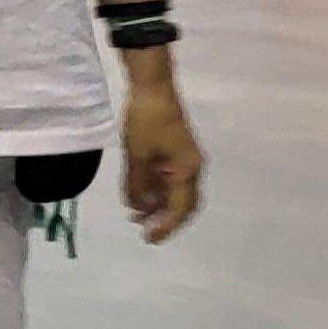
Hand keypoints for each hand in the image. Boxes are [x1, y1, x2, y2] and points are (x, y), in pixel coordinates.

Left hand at [120, 80, 205, 242]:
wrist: (152, 89)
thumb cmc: (145, 121)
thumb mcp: (136, 156)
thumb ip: (137, 185)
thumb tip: (137, 208)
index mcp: (187, 170)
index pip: (180, 208)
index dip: (166, 226)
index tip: (151, 239)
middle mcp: (191, 169)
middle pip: (182, 204)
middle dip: (165, 220)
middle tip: (145, 234)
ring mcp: (184, 161)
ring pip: (175, 193)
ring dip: (158, 206)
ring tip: (136, 218)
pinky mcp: (175, 154)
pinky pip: (168, 181)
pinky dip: (156, 192)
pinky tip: (139, 199)